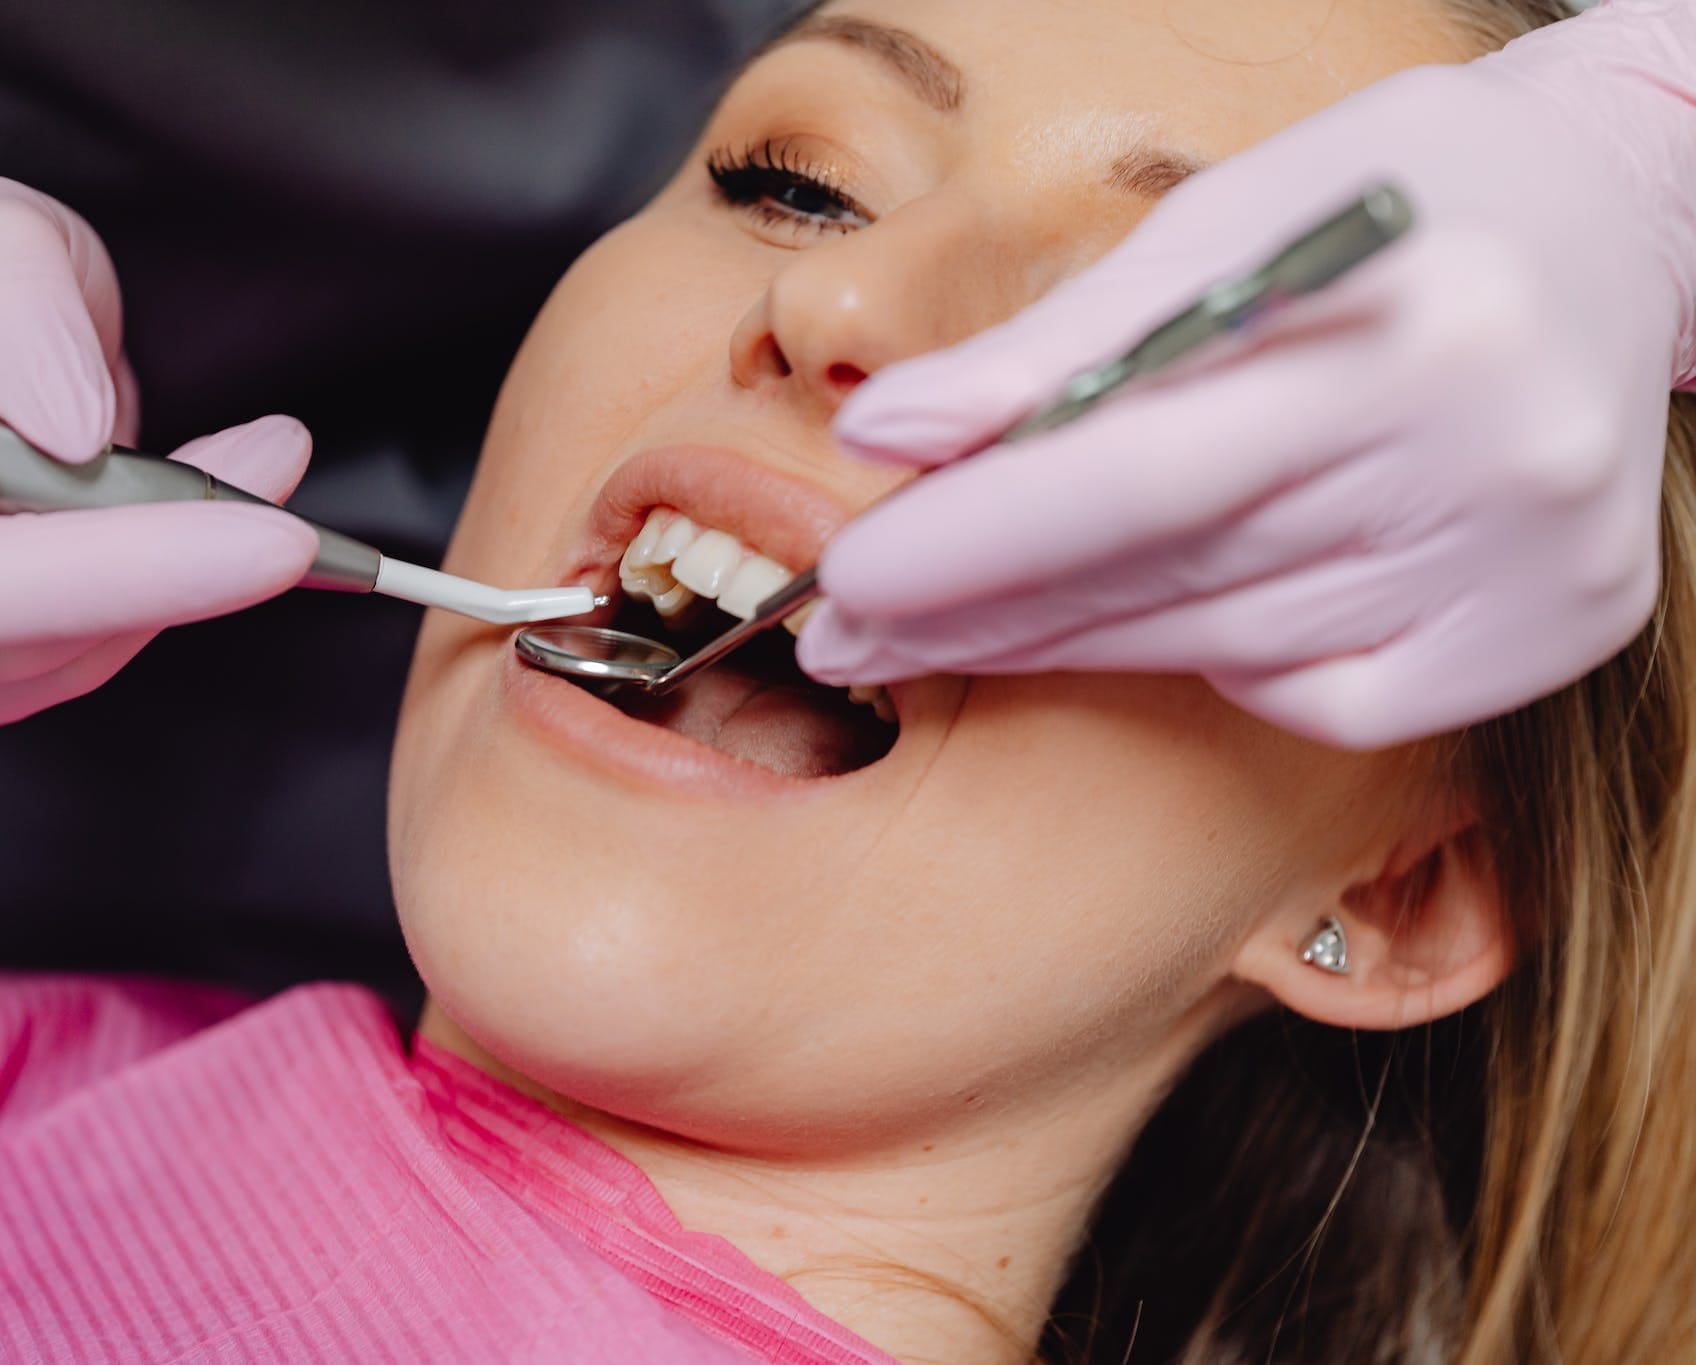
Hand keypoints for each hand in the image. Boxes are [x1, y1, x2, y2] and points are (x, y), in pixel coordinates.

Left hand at [797, 32, 1694, 748]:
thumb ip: (1057, 342)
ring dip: (1060, 647)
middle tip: (845, 637)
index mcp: (1413, 319)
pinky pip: (1325, 696)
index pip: (1143, 468)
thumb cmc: (1391, 199)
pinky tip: (1142, 627)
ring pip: (1228, 647)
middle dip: (981, 611)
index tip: (845, 578)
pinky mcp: (1554, 630)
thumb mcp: (1225, 216)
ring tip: (933, 639)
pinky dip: (1213, 668)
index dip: (977, 536)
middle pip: (1173, 572)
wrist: (1623, 222)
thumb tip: (885, 434)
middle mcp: (1493, 457)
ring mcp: (1535, 562)